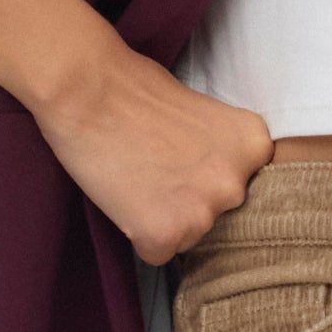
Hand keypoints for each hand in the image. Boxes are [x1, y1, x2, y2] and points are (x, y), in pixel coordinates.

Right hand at [0, 0, 270, 262]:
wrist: (75, 75)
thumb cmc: (123, 81)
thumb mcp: (190, 106)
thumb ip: (216, 144)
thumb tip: (235, 168)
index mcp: (257, 140)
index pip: (245, 195)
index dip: (201, 179)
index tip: (173, 154)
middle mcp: (243, 177)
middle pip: (219, 223)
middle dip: (182, 200)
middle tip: (146, 160)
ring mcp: (210, 205)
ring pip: (187, 242)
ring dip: (155, 216)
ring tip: (129, 170)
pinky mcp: (170, 228)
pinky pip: (157, 257)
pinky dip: (132, 235)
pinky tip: (117, 190)